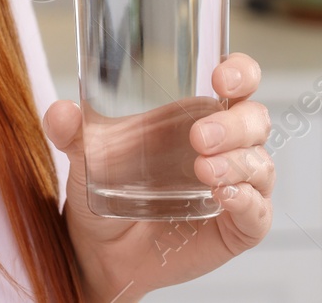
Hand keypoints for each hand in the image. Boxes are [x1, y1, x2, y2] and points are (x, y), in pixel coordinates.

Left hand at [43, 53, 273, 301]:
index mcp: (196, 115)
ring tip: (204, 170)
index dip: (241, 71)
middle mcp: (225, 146)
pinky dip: (247, 201)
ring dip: (238, 163)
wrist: (100, 250)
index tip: (223, 76)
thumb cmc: (103, 190)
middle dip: (235, 124)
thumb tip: (60, 112)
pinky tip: (224, 196)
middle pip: (255, 119)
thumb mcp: (83, 156)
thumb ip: (70, 132)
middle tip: (199, 136)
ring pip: (260, 164)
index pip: (238, 81)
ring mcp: (236, 186)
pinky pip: (258, 212)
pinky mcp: (237, 227)